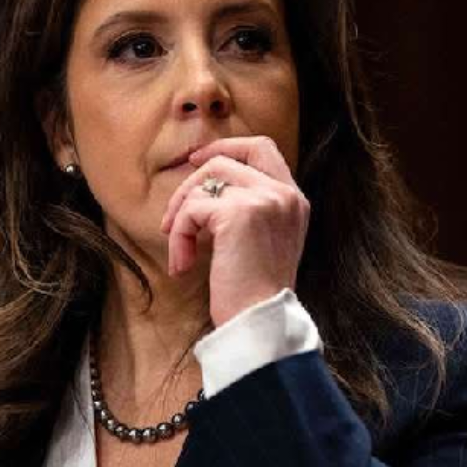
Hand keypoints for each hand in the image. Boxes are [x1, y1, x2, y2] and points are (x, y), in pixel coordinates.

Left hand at [158, 136, 309, 326]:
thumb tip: (206, 186)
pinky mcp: (238, 213)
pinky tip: (183, 264)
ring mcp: (264, 199)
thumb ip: (249, 208)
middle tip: (172, 212)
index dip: (226, 147)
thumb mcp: (262, 240)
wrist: (260, 319)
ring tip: (181, 252)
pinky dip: (178, 237)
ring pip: (203, 184)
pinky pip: (191, 211)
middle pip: (225, 159)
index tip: (196, 161)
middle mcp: (284, 193)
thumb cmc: (254, 291)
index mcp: (293, 198)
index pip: (262, 147)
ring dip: (180, 217)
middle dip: (191, 181)